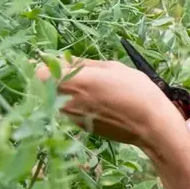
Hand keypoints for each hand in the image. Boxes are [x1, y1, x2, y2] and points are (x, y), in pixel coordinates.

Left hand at [35, 58, 183, 148]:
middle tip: (77, 75)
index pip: (39, 73)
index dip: (46, 66)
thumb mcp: (113, 67)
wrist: (150, 125)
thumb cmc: (135, 90)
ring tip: (93, 90)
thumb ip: (84, 64)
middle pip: (47, 88)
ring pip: (59, 100)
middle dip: (56, 79)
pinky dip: (79, 105)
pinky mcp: (81, 128)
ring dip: (68, 93)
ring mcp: (72, 118)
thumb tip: (65, 60)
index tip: (58, 63)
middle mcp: (66, 102)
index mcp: (73, 82)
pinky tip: (100, 103)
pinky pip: (72, 111)